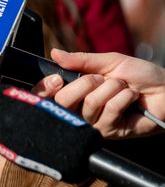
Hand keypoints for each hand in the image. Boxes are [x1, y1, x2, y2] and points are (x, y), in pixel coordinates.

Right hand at [37, 49, 164, 138]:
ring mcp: (94, 123)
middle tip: (105, 80)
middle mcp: (80, 110)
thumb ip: (81, 60)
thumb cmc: (142, 75)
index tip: (58, 78)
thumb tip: (54, 54)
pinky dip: (125, 98)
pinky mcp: (110, 132)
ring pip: (90, 103)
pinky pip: (109, 111)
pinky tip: (132, 99)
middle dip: (87, 82)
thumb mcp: (109, 62)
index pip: (46, 95)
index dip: (46, 87)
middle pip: (64, 100)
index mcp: (76, 91)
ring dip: (113, 89)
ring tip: (125, 89)